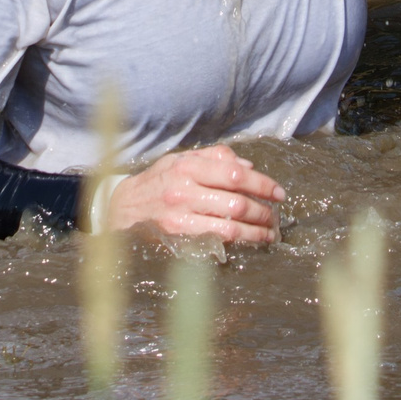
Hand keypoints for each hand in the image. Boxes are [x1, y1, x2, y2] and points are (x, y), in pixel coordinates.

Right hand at [102, 144, 284, 245]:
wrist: (122, 208)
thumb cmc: (158, 181)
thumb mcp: (181, 160)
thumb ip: (214, 158)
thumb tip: (247, 167)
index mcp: (188, 166)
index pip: (235, 175)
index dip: (262, 184)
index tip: (279, 193)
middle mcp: (184, 190)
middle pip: (237, 202)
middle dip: (263, 211)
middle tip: (276, 216)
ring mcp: (180, 216)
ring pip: (230, 225)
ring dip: (256, 231)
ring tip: (269, 232)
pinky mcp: (178, 237)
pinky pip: (216, 240)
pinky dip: (238, 241)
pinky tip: (250, 240)